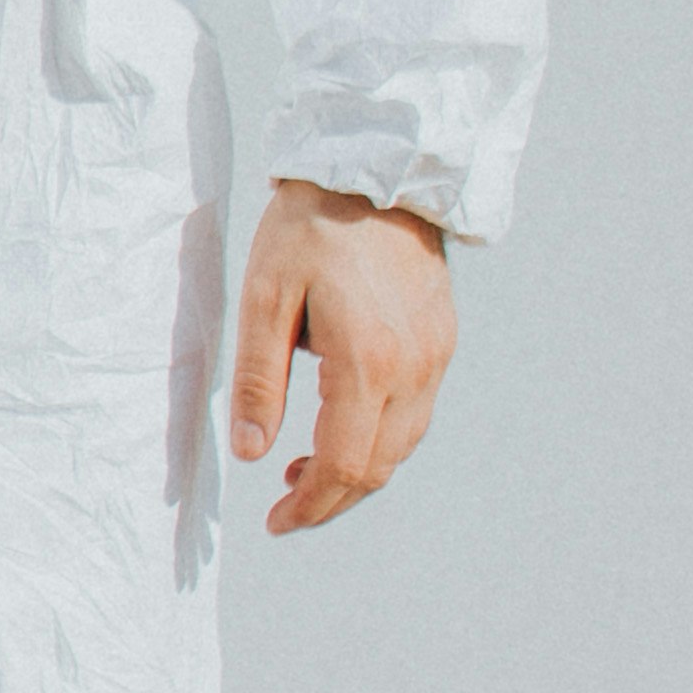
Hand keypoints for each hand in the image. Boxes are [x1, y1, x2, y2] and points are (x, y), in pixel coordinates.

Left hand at [230, 181, 457, 534]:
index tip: (276, 522)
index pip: (345, 465)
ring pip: (403, 445)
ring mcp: (436, 356)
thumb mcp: (265, 298)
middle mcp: (414, 368)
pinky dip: (380, 438)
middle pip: (379, 467)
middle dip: (331, 498)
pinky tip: (343, 427)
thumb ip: (260, 379)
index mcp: (368, 362)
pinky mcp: (442, 340)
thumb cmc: (310, 227)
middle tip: (284, 507)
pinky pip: (415, 413)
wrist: (374, 171)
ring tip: (303, 470)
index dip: (310, 505)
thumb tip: (251, 452)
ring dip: (357, 471)